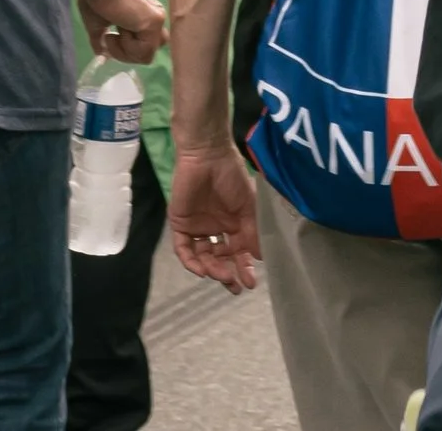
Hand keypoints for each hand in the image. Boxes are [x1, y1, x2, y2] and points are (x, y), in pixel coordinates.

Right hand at [78, 0, 165, 64]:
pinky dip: (128, 47)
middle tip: (110, 37)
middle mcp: (153, 19)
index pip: (142, 47)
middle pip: (146, 53)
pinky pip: (145, 51)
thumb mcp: (97, 25)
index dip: (124, 50)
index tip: (107, 37)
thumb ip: (101, 41)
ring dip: (125, 51)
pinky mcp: (156, 21)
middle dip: (125, 54)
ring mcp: (157, 20)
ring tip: (114, 33)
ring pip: (147, 55)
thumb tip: (102, 54)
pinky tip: (121, 28)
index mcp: (141, 18)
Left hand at [170, 142, 261, 290]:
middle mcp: (215, 229)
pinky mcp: (180, 225)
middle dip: (227, 273)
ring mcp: (197, 228)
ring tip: (222, 275)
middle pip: (219, 259)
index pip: (237, 252)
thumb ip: (252, 231)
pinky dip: (191, 262)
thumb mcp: (248, 205)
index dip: (243, 268)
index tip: (250, 283)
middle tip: (234, 286)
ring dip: (212, 269)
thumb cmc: (231, 176)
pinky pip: (184, 250)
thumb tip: (261, 257)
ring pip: (203, 257)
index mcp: (233, 224)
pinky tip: (202, 270)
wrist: (207, 155)